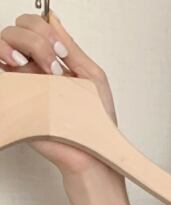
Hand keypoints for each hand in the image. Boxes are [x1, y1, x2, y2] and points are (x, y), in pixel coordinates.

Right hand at [0, 9, 118, 176]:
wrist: (91, 153)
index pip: (35, 26)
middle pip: (17, 30)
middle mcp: (35, 67)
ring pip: (2, 44)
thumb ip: (73, 49)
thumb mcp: (92, 78)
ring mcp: (22, 81)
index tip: (62, 53)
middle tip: (53, 66)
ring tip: (30, 63)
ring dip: (16, 44)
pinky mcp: (14, 96)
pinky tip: (16, 66)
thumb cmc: (95, 123)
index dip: (45, 30)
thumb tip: (54, 19)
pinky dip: (1, 56)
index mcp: (53, 60)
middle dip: (35, 39)